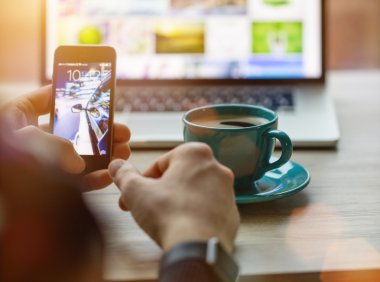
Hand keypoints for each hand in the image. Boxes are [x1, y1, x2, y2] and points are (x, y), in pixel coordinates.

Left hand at [1, 85, 130, 190]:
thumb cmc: (4, 163)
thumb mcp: (24, 141)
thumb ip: (54, 144)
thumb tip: (78, 163)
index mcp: (16, 119)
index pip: (43, 100)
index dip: (66, 94)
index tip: (88, 94)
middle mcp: (31, 141)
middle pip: (71, 131)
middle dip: (98, 131)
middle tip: (118, 131)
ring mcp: (42, 165)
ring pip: (77, 156)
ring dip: (102, 155)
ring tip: (122, 152)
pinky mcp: (49, 187)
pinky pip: (74, 181)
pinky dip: (92, 179)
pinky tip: (107, 175)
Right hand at [109, 143, 239, 251]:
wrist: (198, 248)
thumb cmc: (169, 214)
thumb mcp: (136, 191)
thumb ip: (124, 175)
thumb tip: (116, 166)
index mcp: (194, 154)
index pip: (160, 164)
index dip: (142, 181)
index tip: (133, 195)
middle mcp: (216, 168)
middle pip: (178, 177)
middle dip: (160, 191)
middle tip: (146, 207)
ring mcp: (227, 191)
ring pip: (194, 192)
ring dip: (177, 202)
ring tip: (164, 219)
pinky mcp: (231, 213)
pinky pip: (207, 210)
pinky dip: (194, 215)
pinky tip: (182, 227)